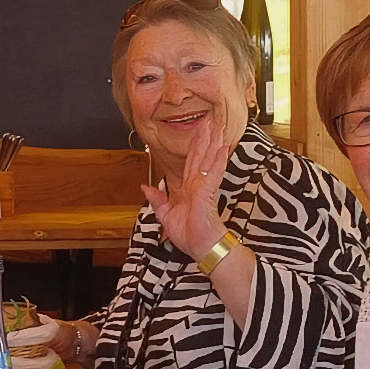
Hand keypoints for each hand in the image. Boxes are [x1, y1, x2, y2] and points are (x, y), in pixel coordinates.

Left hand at [141, 121, 231, 259]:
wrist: (202, 248)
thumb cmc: (190, 235)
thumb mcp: (166, 216)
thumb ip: (157, 200)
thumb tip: (146, 187)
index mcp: (188, 189)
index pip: (191, 162)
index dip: (195, 146)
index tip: (199, 131)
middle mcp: (197, 185)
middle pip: (201, 156)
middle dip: (205, 138)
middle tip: (210, 120)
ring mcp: (204, 187)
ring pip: (208, 160)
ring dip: (213, 143)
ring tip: (218, 127)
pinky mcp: (207, 193)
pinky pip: (212, 173)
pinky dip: (217, 161)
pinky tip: (223, 148)